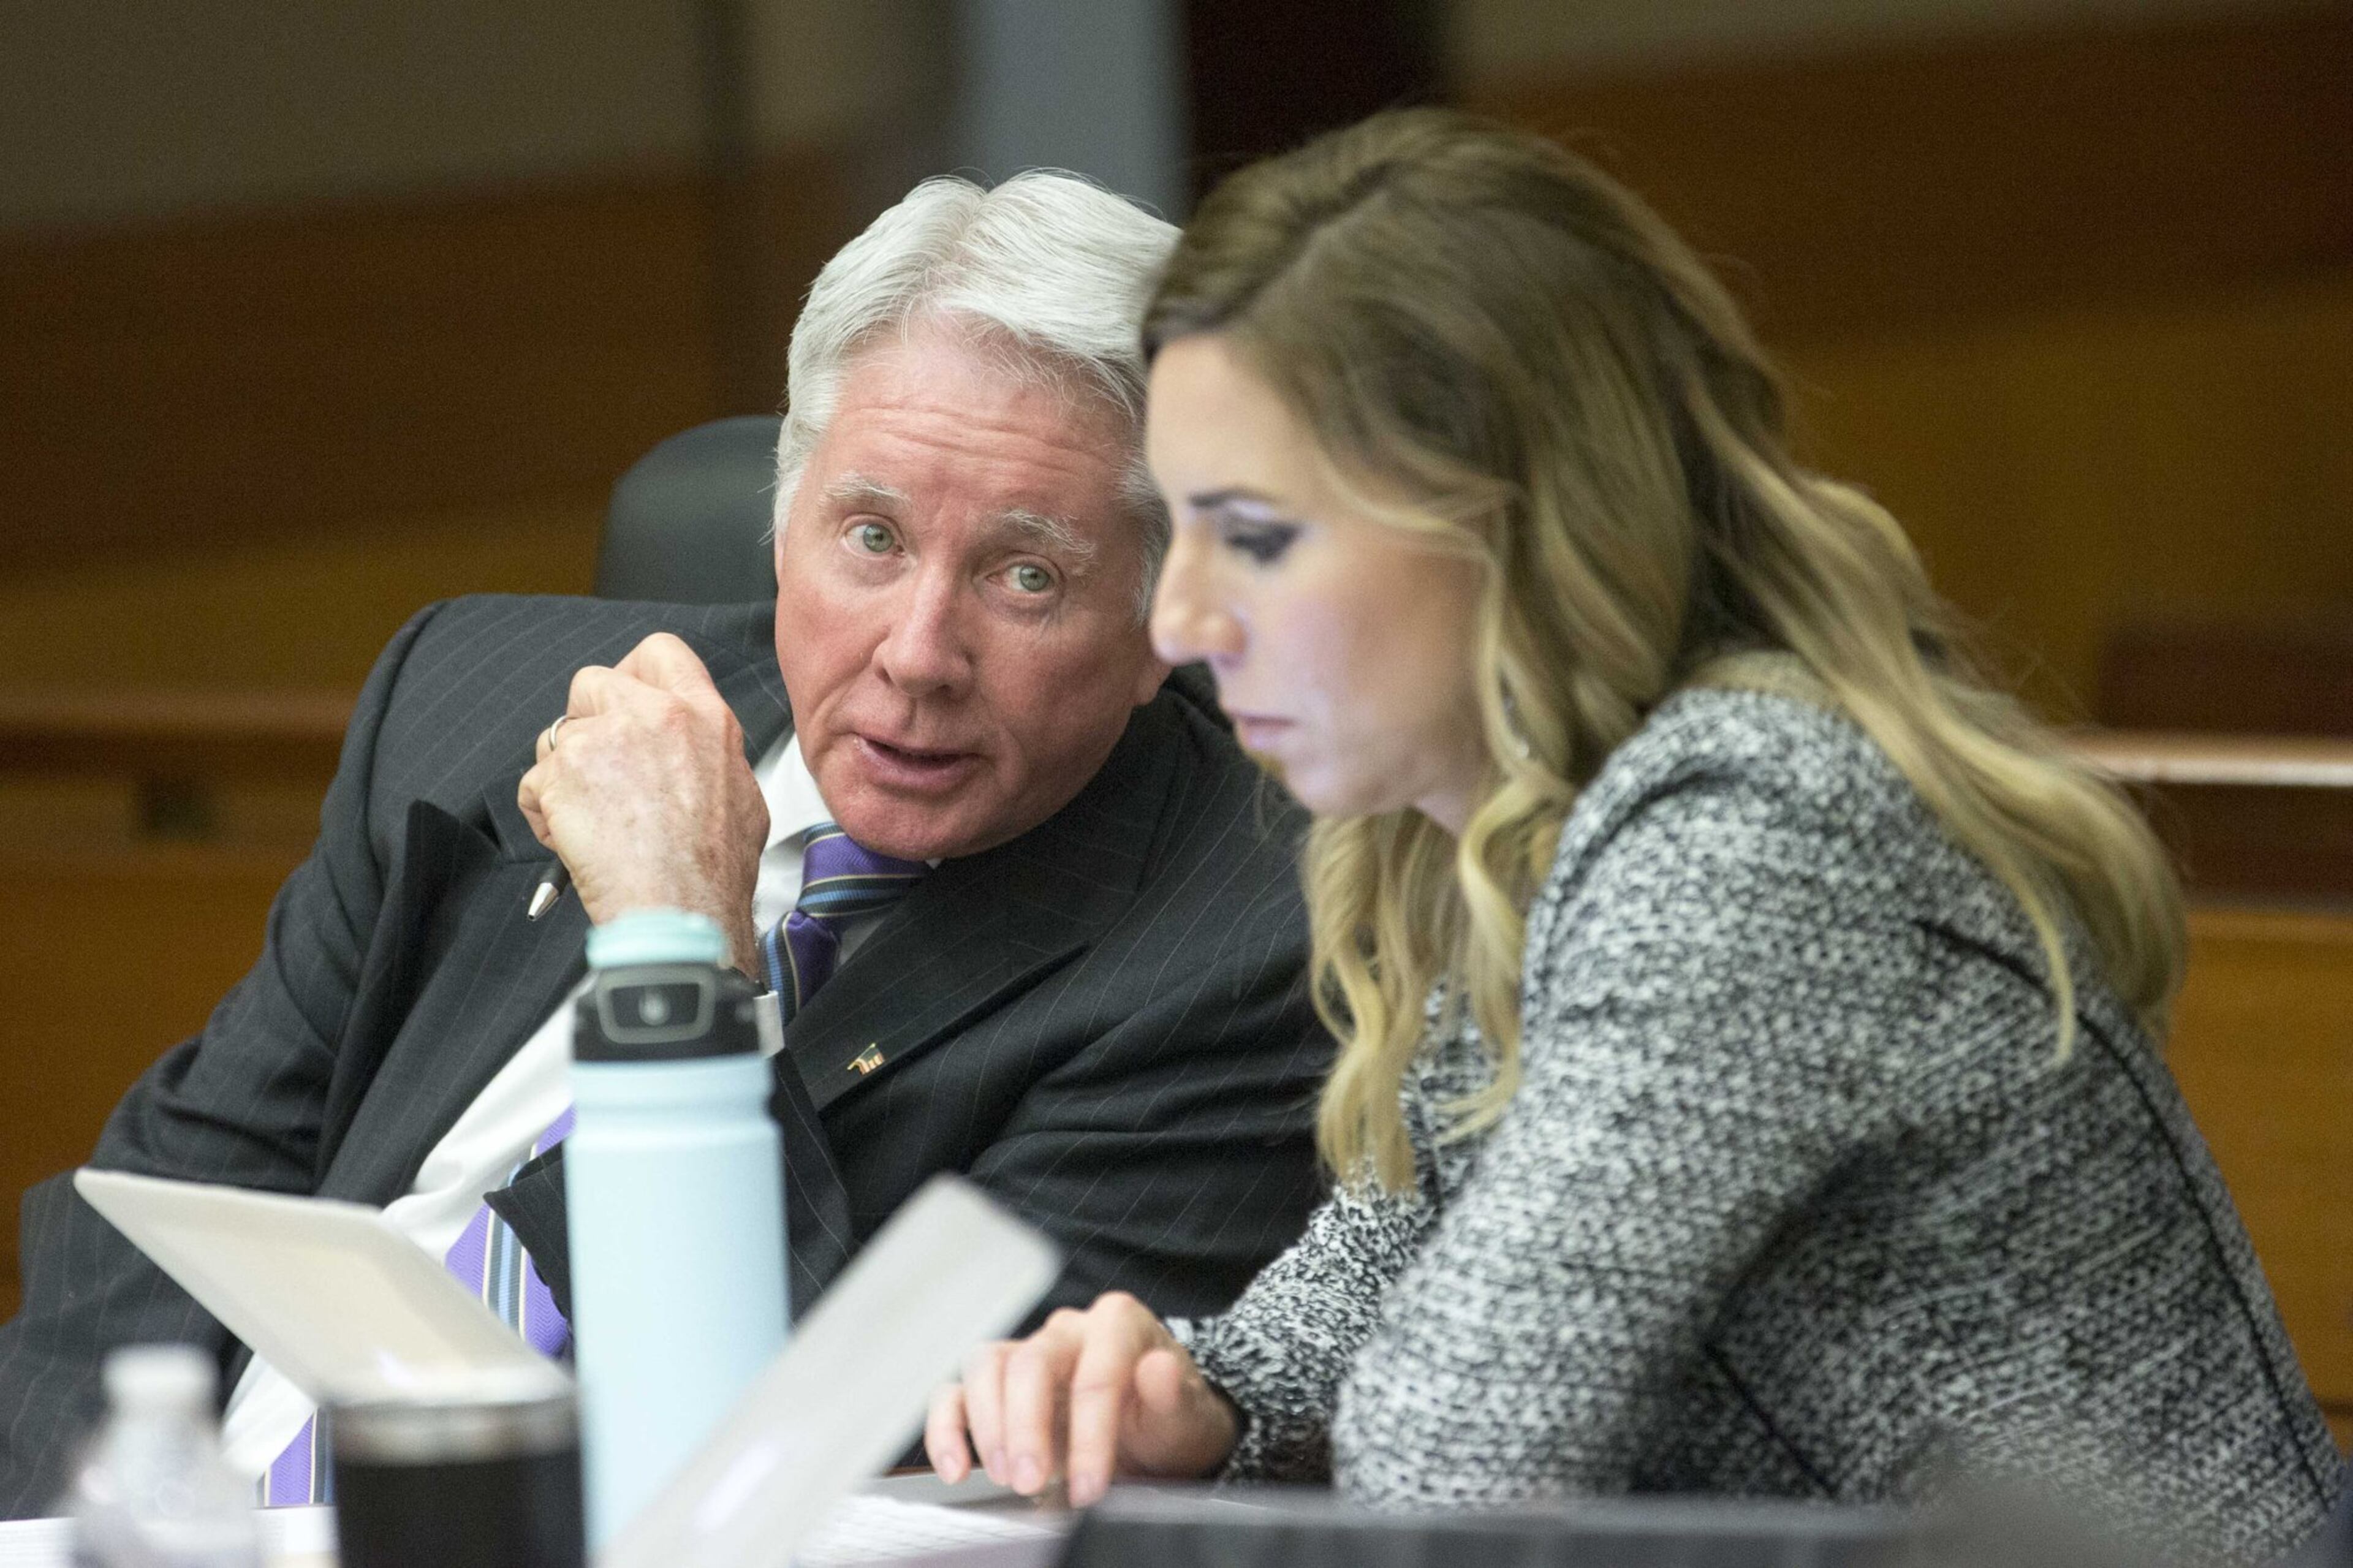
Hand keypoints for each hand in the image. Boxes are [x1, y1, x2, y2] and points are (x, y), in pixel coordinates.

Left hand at [517, 633, 767, 970]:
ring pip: (557, 735)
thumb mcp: (742, 797)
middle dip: (585, 721)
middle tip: (596, 766)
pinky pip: (533, 783)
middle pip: (594, 682)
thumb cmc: (714, 872)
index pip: (660, 652)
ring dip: (563, 773)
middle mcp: (654, 715)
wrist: (682, 911)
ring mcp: (605, 739)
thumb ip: (709, 756)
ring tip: (588, 820)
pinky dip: (543, 813)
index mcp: (705, 717)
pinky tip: (572, 842)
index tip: (623, 698)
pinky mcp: (563, 772)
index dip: (633, 671)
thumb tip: (691, 757)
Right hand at [924, 1292, 1238, 1507]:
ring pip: (987, 1367)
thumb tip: (1159, 1370)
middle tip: (1031, 1481)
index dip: (1090, 1434)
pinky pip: (957, 1392)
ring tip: (1005, 1475)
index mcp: (1118, 1324)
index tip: (1090, 1486)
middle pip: (1030, 1362)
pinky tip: (956, 1466)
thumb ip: (1175, 1396)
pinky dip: (948, 1427)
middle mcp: (1068, 1331)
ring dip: (988, 1426)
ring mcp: (1028, 1353)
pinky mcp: (999, 1385)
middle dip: (1026, 1427)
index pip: (1095, 1373)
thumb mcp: (1188, 1419)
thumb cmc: (1170, 1422)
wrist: (1157, 1436)